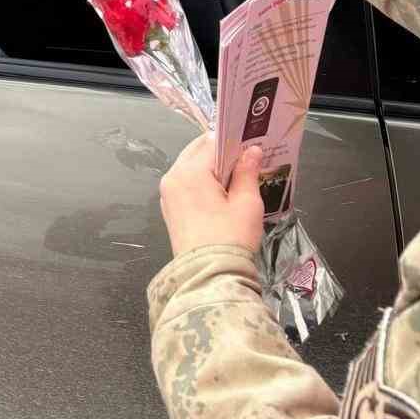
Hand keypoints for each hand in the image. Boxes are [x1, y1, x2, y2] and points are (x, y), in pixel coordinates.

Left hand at [158, 133, 264, 255]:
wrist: (209, 276)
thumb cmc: (230, 237)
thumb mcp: (247, 203)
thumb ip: (248, 172)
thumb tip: (252, 151)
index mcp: (190, 171)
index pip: (212, 142)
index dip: (234, 142)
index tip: (251, 145)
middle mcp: (173, 177)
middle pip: (198, 151)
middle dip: (221, 153)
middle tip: (246, 159)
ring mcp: (168, 194)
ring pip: (191, 167)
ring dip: (212, 168)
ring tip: (238, 176)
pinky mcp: (170, 208)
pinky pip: (186, 184)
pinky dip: (202, 182)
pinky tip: (222, 193)